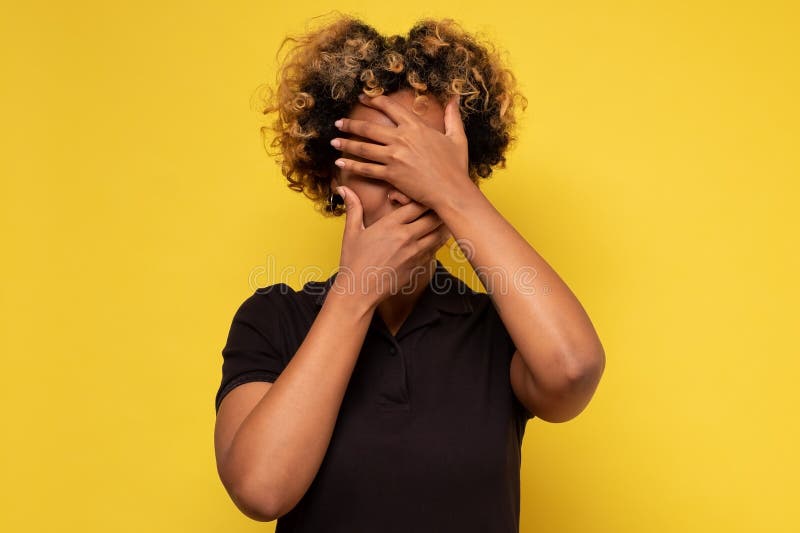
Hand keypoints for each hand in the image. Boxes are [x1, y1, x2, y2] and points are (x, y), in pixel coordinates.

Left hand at [331, 93, 472, 210]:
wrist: (452, 191)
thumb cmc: (456, 166)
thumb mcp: (457, 137)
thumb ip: (452, 116)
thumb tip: (455, 98)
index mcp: (416, 127)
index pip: (390, 107)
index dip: (374, 100)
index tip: (363, 97)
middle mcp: (402, 139)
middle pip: (369, 128)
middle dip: (351, 125)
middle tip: (339, 123)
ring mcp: (394, 157)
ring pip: (364, 148)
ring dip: (346, 144)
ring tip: (334, 141)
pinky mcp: (391, 175)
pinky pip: (367, 169)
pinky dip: (352, 165)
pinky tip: (340, 163)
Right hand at [332, 185, 450, 307]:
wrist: (359, 292)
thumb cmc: (353, 261)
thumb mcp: (351, 232)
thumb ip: (353, 207)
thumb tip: (343, 188)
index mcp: (390, 225)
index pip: (416, 204)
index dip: (423, 198)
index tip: (424, 195)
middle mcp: (406, 237)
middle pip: (433, 217)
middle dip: (437, 210)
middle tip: (439, 205)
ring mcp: (415, 253)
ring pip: (439, 233)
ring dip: (441, 225)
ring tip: (443, 218)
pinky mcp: (419, 266)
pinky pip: (435, 250)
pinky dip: (438, 241)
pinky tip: (436, 236)